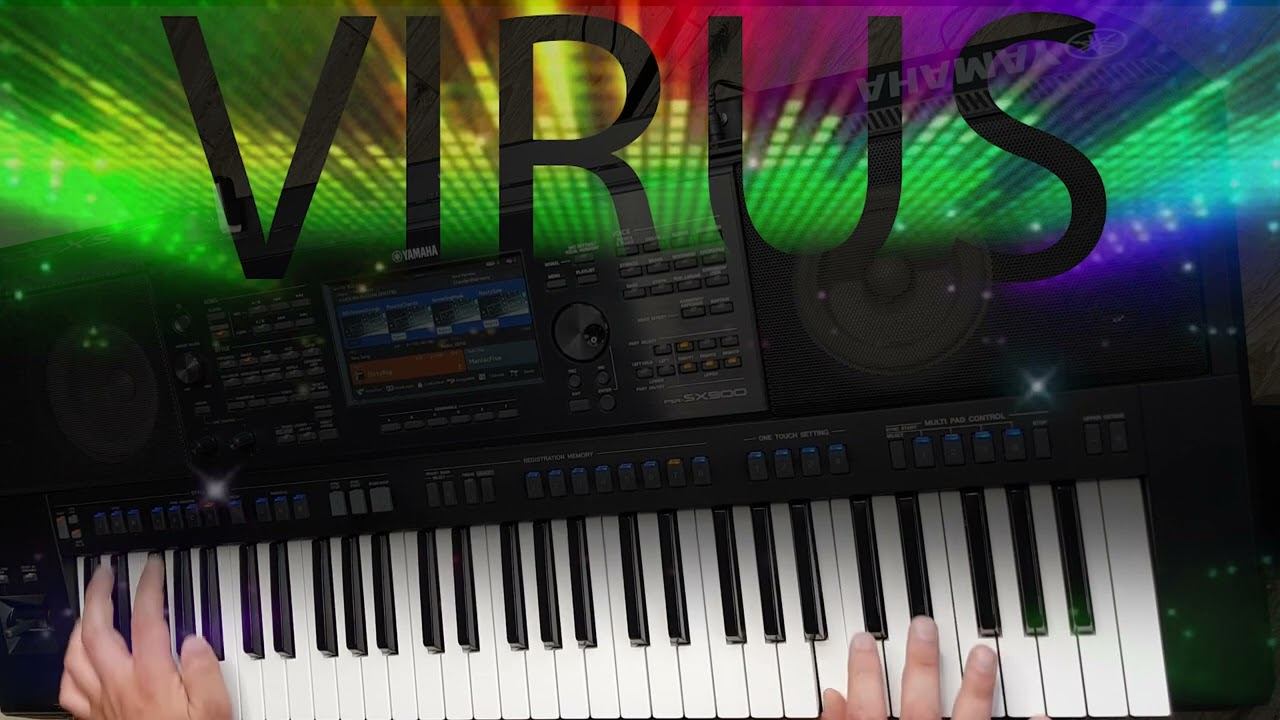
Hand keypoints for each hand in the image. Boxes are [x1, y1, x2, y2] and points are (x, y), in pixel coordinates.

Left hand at [58, 556, 231, 719]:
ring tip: (89, 607)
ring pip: (75, 654)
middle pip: (97, 629)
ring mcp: (101, 704)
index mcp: (152, 677)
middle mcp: (119, 686)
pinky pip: (68, 687)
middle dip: (98, 594)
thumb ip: (204, 670)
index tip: (150, 567)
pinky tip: (78, 658)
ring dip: (79, 624)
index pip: (146, 618)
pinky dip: (69, 665)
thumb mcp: (217, 709)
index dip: (147, 586)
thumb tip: (194, 639)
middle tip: (105, 572)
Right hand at [821, 615, 1044, 719]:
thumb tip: (830, 699)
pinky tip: (1040, 715)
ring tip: (985, 653)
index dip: (863, 670)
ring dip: (978, 685)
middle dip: (922, 661)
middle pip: (921, 703)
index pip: (866, 706)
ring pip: (968, 719)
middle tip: (924, 625)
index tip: (864, 639)